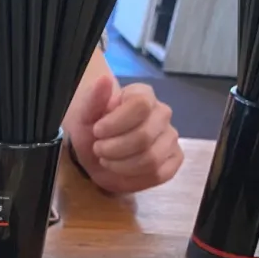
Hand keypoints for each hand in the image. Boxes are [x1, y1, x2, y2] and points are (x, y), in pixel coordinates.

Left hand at [65, 74, 182, 193]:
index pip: (141, 105)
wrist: (96, 150)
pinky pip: (160, 173)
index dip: (116, 123)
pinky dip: (135, 178)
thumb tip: (104, 79)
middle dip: (114, 149)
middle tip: (99, 149)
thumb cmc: (93, 128)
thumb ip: (94, 98)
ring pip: (152, 158)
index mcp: (143, 95)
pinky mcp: (173, 159)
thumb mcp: (84, 113)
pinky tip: (122, 171)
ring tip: (107, 160)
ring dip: (122, 166)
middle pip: (144, 136)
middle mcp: (162, 113)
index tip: (97, 131)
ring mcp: (170, 137)